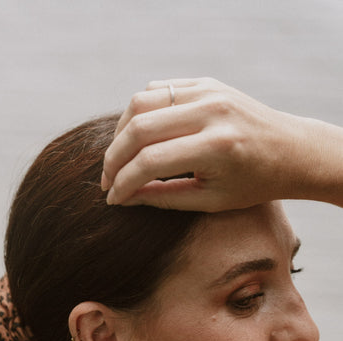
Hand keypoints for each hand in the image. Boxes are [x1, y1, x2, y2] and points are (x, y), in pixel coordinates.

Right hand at [102, 78, 323, 211]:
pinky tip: (136, 138)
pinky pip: (157, 89)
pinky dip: (138, 113)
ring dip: (120, 133)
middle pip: (138, 128)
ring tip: (118, 160)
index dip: (124, 183)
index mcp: (215, 147)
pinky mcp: (205, 83)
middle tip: (106, 181)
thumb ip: (163, 198)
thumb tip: (122, 197)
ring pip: (141, 103)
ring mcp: (208, 91)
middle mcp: (210, 111)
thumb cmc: (253, 184)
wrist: (291, 151)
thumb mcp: (209, 200)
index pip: (150, 162)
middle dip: (113, 159)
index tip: (112, 199)